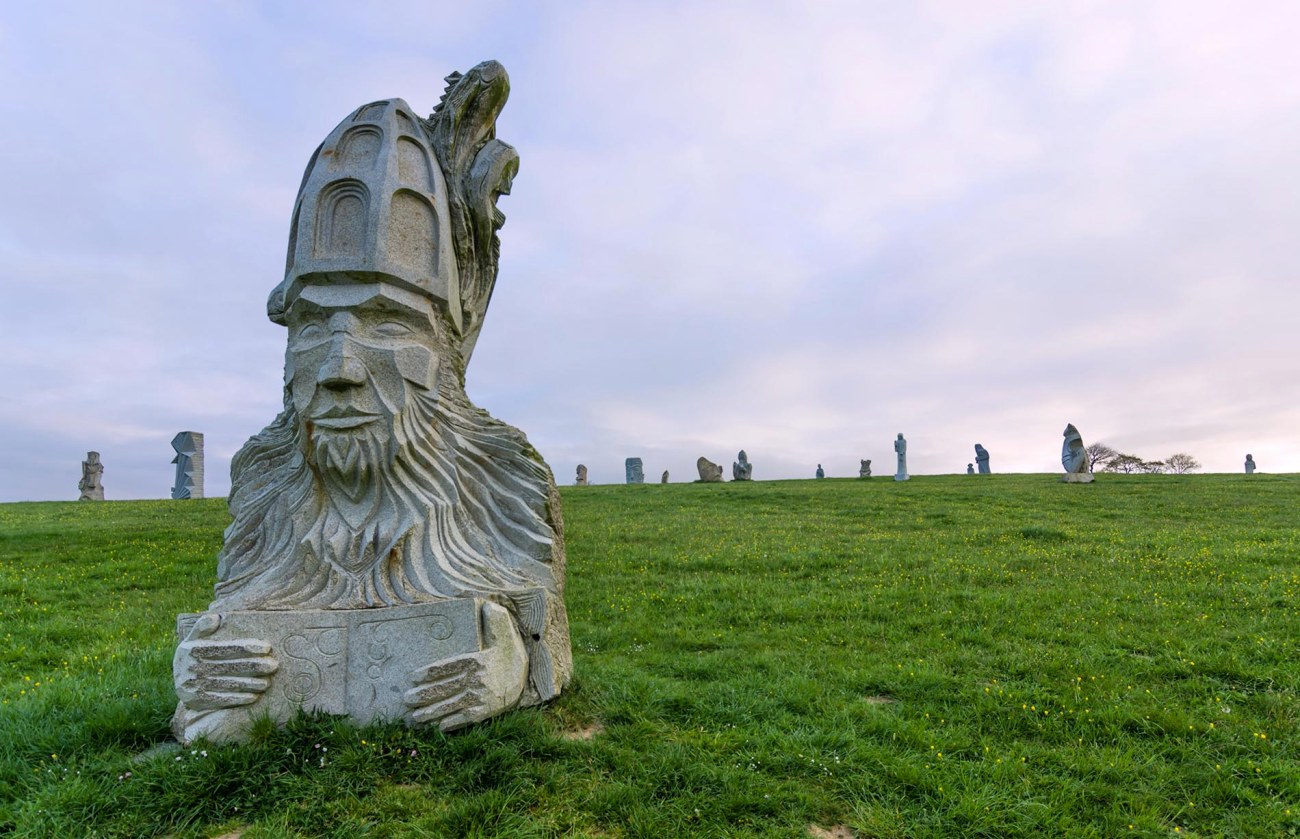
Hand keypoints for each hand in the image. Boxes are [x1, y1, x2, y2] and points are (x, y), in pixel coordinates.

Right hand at [173, 613, 278, 711]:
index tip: (267, 647)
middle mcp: (193, 667)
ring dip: (250, 684)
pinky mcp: (197, 700)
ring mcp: (194, 685)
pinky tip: (254, 696)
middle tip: (274, 665)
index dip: (248, 648)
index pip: (226, 648)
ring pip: (228, 684)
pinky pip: (222, 699)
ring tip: (267, 682)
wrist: (177, 683)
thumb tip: (215, 617)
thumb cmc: (192, 656)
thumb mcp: (192, 639)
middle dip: (255, 666)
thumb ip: (202, 627)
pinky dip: (239, 698)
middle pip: (230, 666)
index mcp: (194, 649)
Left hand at [403, 601, 527, 730]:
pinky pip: (465, 718)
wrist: (525, 676)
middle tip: (407, 699)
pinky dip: (451, 723)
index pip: (448, 666)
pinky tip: (438, 726)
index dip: (429, 672)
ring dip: (432, 712)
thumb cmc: (506, 652)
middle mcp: (478, 680)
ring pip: (451, 705)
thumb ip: (494, 619)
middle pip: (445, 688)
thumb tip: (488, 606)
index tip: (412, 677)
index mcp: (477, 660)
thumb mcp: (502, 633)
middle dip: (423, 695)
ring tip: (415, 716)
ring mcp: (482, 697)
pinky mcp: (486, 711)